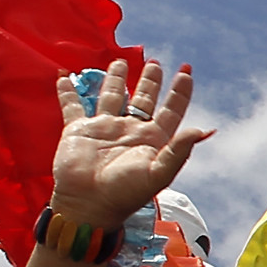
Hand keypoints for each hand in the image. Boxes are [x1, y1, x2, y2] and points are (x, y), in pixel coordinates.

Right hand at [49, 57, 211, 227]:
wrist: (89, 205)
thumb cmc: (125, 193)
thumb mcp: (158, 173)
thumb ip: (179, 151)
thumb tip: (201, 130)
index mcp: (152, 140)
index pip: (170, 110)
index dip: (179, 93)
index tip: (186, 72)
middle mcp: (130, 131)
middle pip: (143, 99)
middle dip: (149, 81)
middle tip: (155, 63)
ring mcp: (104, 129)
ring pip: (111, 97)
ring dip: (115, 80)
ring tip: (119, 62)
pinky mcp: (78, 131)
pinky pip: (73, 107)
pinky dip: (68, 92)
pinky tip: (65, 78)